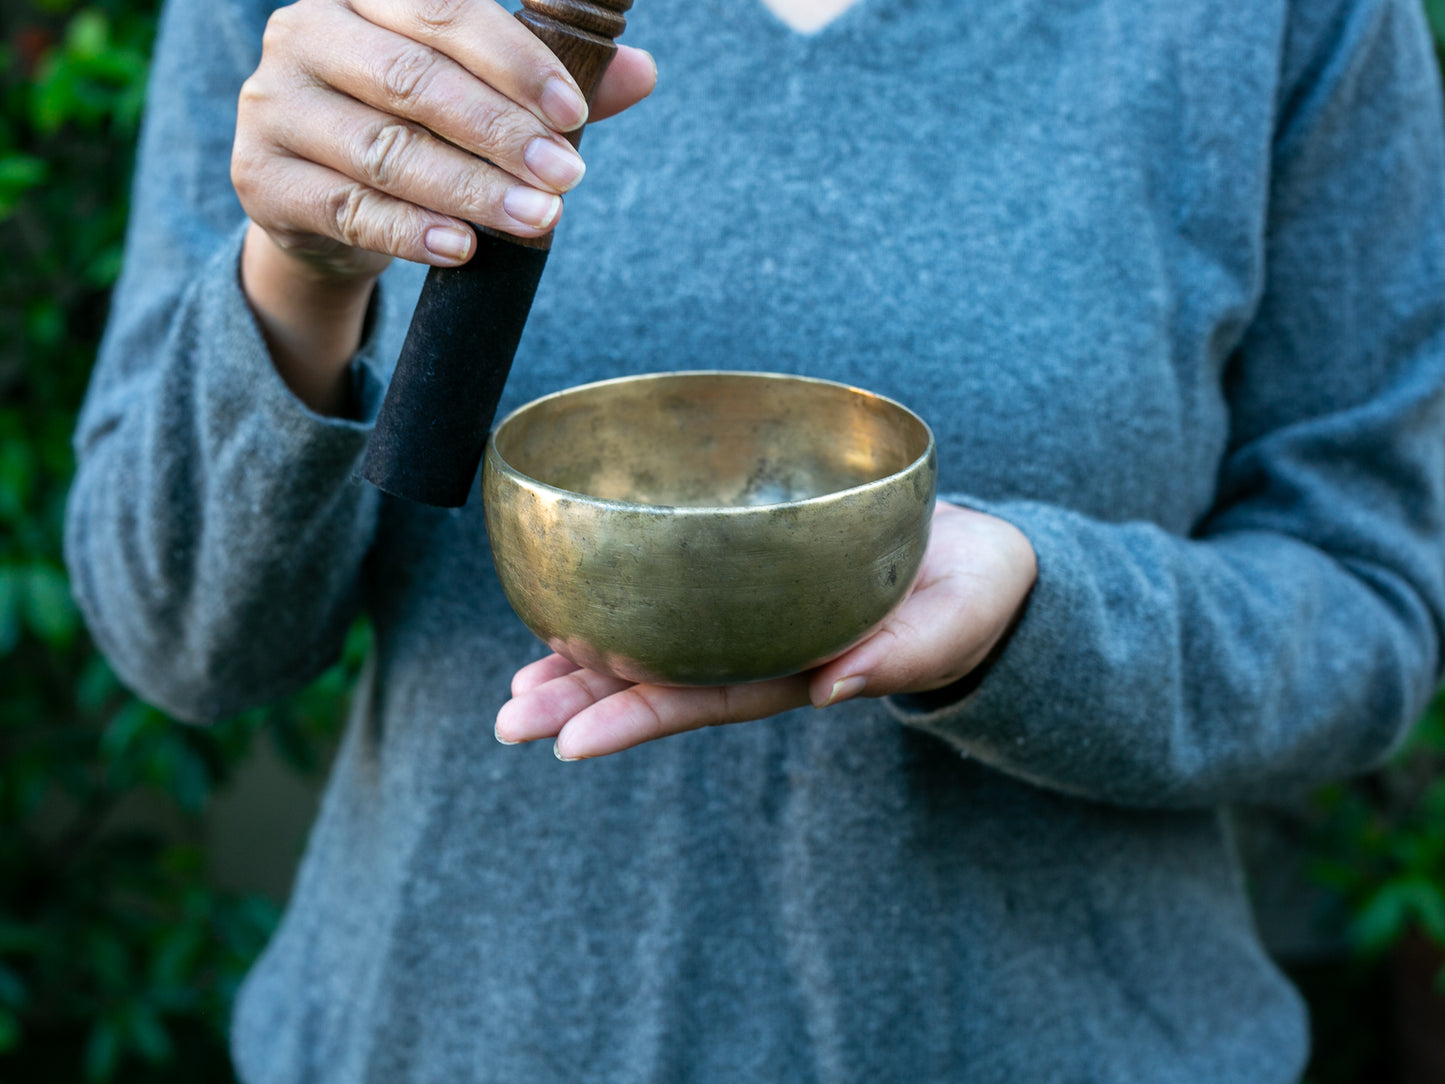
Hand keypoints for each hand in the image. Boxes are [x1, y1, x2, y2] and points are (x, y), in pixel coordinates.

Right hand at [231, 0, 655, 410]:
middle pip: (414, 82)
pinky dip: (413, 231)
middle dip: (502, 134)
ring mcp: (273, 107)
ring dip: (472, 190)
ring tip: (538, 218)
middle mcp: (304, 33)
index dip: (514, 61)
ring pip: (385, 151)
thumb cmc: (408, 128)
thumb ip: (544, 84)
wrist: (319, 205)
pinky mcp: (262, 179)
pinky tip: (465, 248)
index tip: (573, 114)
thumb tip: (641, 71)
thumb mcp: (475, 99)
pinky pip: (349, 209)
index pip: (443, 11)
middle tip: (567, 176)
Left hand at [495, 501, 1037, 759]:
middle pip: (660, 681)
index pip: (705, 700)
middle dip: (583, 700)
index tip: (567, 742)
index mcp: (800, 668)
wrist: (976, 561)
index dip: (636, 718)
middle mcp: (761, 647)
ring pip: (656, 642)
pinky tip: (575, 604)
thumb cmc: (968, 601)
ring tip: (517, 683)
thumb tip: (835, 688)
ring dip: (586, 660)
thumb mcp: (946, 631)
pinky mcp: (755, 565)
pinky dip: (625, 596)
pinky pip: (678, 586)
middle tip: (508, 717)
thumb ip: (897, 658)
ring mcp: (752, 612)